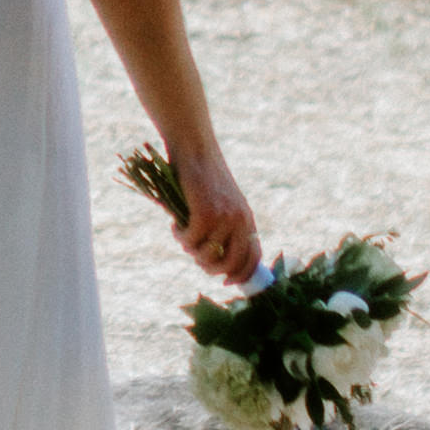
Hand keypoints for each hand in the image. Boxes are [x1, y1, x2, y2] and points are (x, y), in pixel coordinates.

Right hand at [155, 145, 262, 281]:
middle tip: (195, 257)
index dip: (241, 275)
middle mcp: (240, 220)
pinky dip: (179, 236)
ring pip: (207, 255)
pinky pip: (191, 241)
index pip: (254, 258)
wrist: (194, 148)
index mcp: (247, 218)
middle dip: (210, 268)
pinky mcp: (205, 214)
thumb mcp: (220, 202)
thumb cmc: (202, 176)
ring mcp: (224, 218)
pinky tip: (174, 224)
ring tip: (183, 234)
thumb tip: (213, 259)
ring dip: (190, 250)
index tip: (226, 281)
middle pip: (230, 264)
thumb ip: (222, 227)